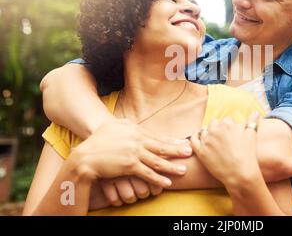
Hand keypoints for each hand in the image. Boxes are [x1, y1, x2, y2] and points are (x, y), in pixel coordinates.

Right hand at [71, 119, 189, 187]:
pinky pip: (148, 173)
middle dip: (177, 150)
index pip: (157, 136)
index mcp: (135, 129)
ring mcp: (134, 152)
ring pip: (158, 161)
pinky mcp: (129, 165)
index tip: (182, 142)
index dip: (171, 140)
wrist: (85, 155)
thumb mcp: (114, 126)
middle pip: (161, 146)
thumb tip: (135, 124)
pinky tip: (167, 182)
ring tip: (183, 170)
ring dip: (172, 167)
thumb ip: (127, 125)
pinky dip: (158, 178)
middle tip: (189, 153)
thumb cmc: (98, 140)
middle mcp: (137, 139)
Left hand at [190, 112, 261, 187]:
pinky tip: (198, 136)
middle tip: (224, 139)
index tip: (232, 134)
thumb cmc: (248, 155)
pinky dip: (195, 136)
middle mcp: (215, 130)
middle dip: (219, 128)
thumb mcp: (252, 135)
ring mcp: (207, 140)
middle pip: (214, 123)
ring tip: (213, 140)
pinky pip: (193, 139)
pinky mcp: (200, 151)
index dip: (230, 127)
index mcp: (227, 124)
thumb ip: (252, 121)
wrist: (240, 174)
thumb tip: (255, 112)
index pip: (227, 120)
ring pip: (204, 130)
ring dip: (208, 133)